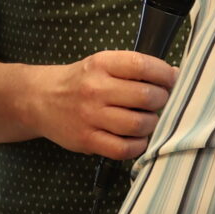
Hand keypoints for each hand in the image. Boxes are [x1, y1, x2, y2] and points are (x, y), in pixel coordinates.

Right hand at [33, 50, 177, 159]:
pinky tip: (137, 138)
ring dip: (152, 124)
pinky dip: (138, 145)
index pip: (142, 65)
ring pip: (138, 124)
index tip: (171, 80)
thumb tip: (174, 75)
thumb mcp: (103, 64)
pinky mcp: (86, 140)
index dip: (165, 74)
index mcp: (102, 64)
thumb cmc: (81, 81)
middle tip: (159, 102)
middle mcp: (95, 89)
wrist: (40, 100)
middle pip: (145, 96)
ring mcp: (90, 116)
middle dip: (161, 100)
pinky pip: (123, 149)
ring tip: (148, 120)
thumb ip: (134, 69)